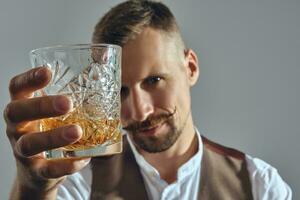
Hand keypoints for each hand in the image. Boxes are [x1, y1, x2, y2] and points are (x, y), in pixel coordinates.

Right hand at [4, 66, 89, 198]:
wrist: (38, 174)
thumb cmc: (50, 134)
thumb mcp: (54, 117)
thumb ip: (70, 102)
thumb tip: (107, 81)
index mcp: (23, 108)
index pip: (17, 88)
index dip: (29, 78)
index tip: (47, 71)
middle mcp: (17, 127)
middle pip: (16, 112)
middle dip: (41, 106)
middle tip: (67, 103)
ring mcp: (22, 150)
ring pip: (30, 143)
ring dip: (54, 137)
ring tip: (77, 131)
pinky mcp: (35, 172)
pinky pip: (47, 170)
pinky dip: (66, 165)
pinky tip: (83, 159)